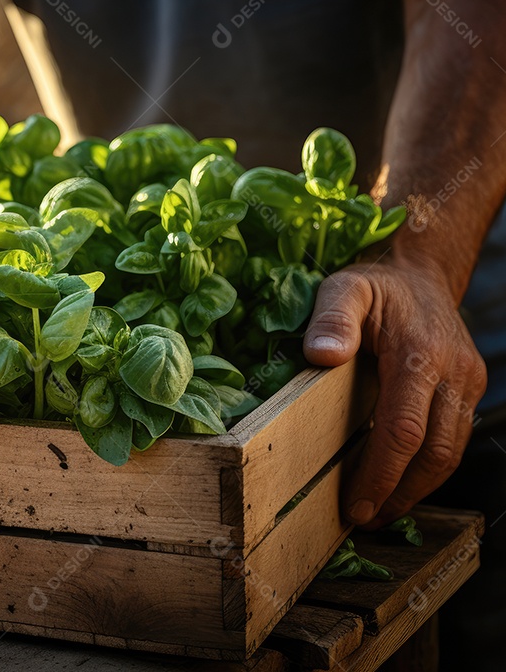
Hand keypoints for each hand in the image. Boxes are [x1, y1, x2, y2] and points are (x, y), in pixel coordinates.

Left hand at [302, 259, 485, 527]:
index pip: (404, 430)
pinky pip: (453, 438)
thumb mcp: (343, 288)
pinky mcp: (469, 389)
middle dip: (399, 492)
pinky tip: (399, 480)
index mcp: (420, 355)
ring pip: (450, 453)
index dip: (381, 474)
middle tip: (362, 518)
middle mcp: (453, 373)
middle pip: (435, 453)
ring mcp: (467, 383)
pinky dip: (428, 467)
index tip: (355, 504)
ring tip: (378, 509)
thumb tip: (322, 356)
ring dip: (416, 488)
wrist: (419, 273)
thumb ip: (331, 318)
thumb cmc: (374, 285)